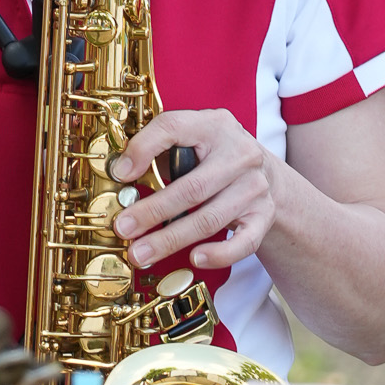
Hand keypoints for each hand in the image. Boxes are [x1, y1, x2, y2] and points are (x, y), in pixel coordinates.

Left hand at [112, 109, 277, 274]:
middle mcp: (240, 154)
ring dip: (171, 239)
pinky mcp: (264, 215)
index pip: (174, 128)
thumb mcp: (187, 140)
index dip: (144, 149)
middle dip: (152, 212)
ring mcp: (255, 186)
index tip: (120, 174)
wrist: (264, 174)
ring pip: (210, 218)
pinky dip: (220, 254)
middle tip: (123, 228)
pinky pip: (243, 242)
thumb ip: (156, 149)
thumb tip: (120, 173)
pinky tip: (195, 259)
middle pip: (192, 188)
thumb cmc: (211, 158)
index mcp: (214, 125)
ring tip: (141, 253)